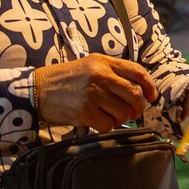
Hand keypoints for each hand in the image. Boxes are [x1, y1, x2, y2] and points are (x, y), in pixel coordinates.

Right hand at [34, 56, 157, 131]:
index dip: (149, 86)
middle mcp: (100, 75)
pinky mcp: (86, 112)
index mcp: (103, 62)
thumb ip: (111, 73)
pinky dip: (107, 126)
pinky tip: (98, 121)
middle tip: (133, 112)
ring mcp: (93, 94)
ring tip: (110, 116)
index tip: (151, 95)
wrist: (36, 90)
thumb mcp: (88, 65)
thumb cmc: (63, 80)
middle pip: (134, 94)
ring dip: (121, 118)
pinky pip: (109, 125)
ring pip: (123, 112)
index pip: (137, 72)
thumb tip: (135, 90)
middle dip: (138, 106)